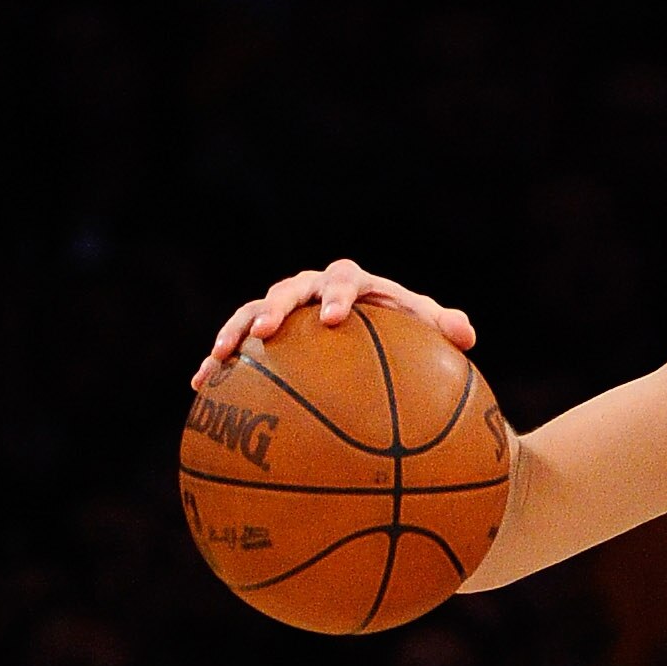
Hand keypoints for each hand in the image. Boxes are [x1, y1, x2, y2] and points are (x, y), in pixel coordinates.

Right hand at [195, 259, 475, 387]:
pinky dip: (216, 361)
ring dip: (233, 332)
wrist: (366, 327)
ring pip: (250, 314)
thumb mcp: (424, 325)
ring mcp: (281, 309)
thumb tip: (467, 336)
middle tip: (267, 331)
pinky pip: (234, 344)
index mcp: (350, 281)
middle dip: (275, 309)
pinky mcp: (259, 332)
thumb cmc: (399, 326)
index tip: (335, 318)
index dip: (338, 296)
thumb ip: (443, 325)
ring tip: (218, 357)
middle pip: (287, 292)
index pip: (344, 282)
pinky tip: (199, 384)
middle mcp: (309, 288)